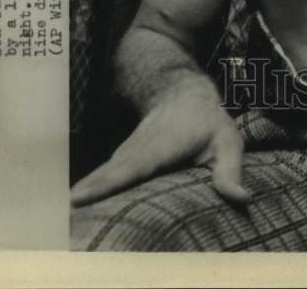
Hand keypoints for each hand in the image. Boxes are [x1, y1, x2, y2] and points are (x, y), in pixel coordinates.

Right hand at [70, 75, 249, 206]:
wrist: (181, 91)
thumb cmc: (207, 120)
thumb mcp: (228, 141)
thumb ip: (231, 170)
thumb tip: (243, 199)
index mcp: (162, 147)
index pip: (133, 168)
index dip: (109, 182)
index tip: (82, 196)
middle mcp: (137, 150)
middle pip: (109, 174)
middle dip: (88, 193)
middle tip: (64, 214)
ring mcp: (126, 153)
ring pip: (102, 175)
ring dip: (84, 193)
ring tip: (63, 216)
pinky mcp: (121, 159)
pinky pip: (103, 177)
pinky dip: (88, 191)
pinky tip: (74, 208)